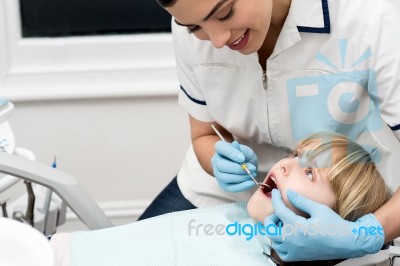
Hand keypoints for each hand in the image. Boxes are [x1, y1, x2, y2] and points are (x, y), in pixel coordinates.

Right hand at [211, 140, 257, 191]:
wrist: (245, 167)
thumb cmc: (245, 157)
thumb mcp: (246, 151)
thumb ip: (242, 150)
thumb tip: (235, 145)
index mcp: (220, 148)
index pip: (221, 148)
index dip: (231, 153)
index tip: (242, 158)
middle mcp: (216, 160)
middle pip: (221, 165)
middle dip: (238, 169)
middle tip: (252, 169)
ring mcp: (218, 173)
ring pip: (224, 177)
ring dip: (241, 177)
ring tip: (252, 174)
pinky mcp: (223, 184)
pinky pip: (230, 187)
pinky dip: (241, 186)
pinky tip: (250, 183)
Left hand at [264, 189, 383, 260]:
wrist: (348, 242)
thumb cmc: (335, 225)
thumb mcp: (318, 208)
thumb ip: (301, 201)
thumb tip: (288, 193)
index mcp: (297, 227)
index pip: (279, 210)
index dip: (276, 199)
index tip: (275, 192)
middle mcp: (293, 241)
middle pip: (270, 229)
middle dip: (271, 217)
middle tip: (278, 211)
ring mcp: (295, 251)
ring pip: (274, 242)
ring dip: (274, 231)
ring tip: (283, 222)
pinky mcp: (299, 257)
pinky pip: (282, 253)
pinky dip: (280, 245)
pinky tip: (287, 236)